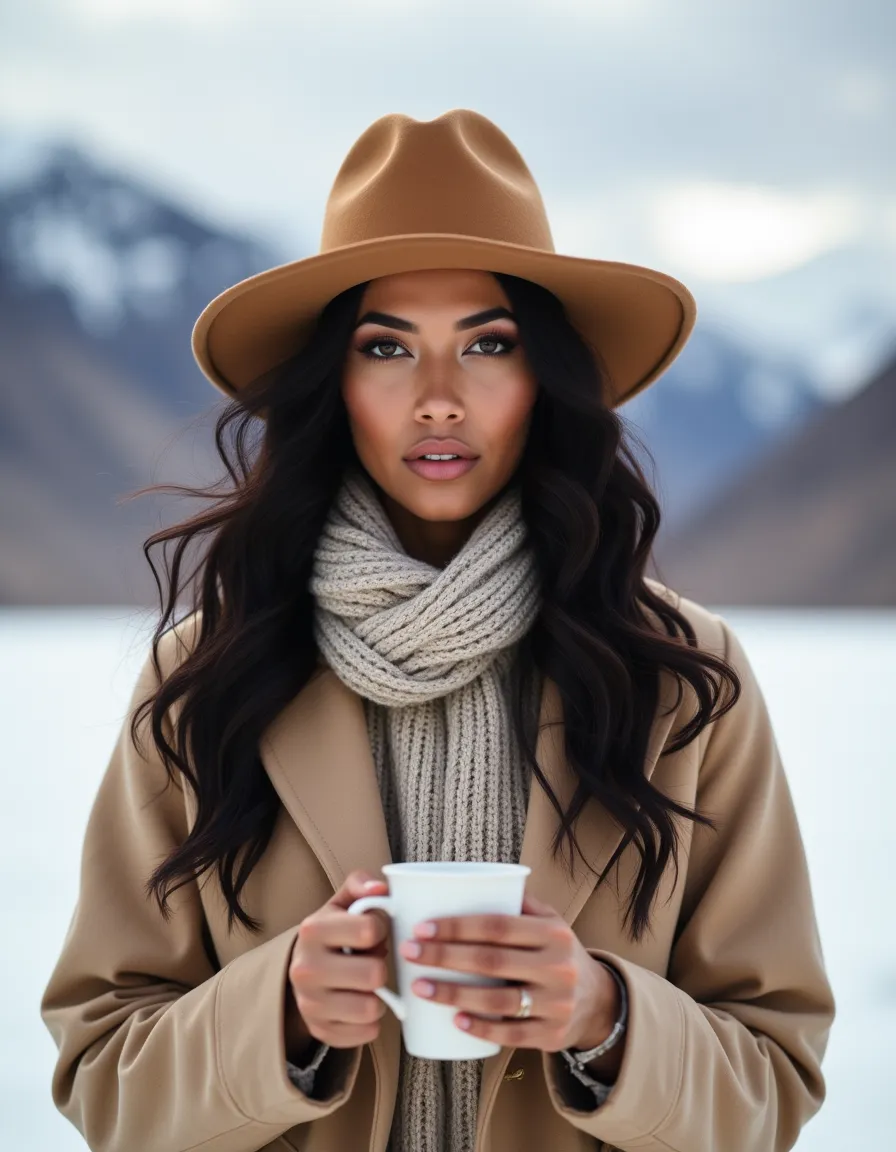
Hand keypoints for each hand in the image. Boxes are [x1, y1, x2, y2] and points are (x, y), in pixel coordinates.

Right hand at [287, 870, 390, 1049]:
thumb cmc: (334, 932)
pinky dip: (371, 1020)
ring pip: (371, 1008)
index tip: (374, 931)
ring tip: (367, 984)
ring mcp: (309, 1004)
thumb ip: (361, 884)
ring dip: (378, 996)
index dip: (381, 929)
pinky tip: (360, 1003)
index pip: (370, 929)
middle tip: (370, 961)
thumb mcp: (343, 902)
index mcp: (313, 930)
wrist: (303, 970)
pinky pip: (367, 1033)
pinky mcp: (320, 1030)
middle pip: (374, 974)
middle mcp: (305, 969)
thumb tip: (381, 888)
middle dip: (380, 966)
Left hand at [398, 892, 620, 1052]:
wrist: (598, 1000)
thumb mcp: (550, 921)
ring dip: (453, 995)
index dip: (457, 926)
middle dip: (444, 956)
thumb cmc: (558, 952)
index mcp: (552, 932)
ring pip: (497, 1000)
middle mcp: (558, 966)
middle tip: (409, 952)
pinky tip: (455, 1021)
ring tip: (419, 988)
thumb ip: (518, 901)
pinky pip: (511, 1034)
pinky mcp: (552, 1035)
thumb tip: (467, 880)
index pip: (498, 925)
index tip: (422, 927)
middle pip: (491, 960)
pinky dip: (482, 1028)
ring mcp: (557, 1003)